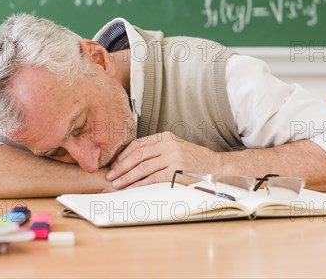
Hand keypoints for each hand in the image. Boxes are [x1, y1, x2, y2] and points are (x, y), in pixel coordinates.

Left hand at [105, 131, 220, 189]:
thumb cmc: (193, 159)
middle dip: (121, 166)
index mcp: (165, 137)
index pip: (138, 144)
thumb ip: (158, 150)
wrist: (214, 165)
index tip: (114, 164)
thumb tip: (133, 160)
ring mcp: (172, 157)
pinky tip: (131, 188)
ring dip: (127, 177)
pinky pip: (152, 178)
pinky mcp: (176, 171)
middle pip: (137, 155)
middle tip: (111, 175)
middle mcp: (168, 144)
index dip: (123, 155)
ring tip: (117, 184)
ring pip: (142, 167)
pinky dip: (139, 184)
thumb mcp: (175, 147)